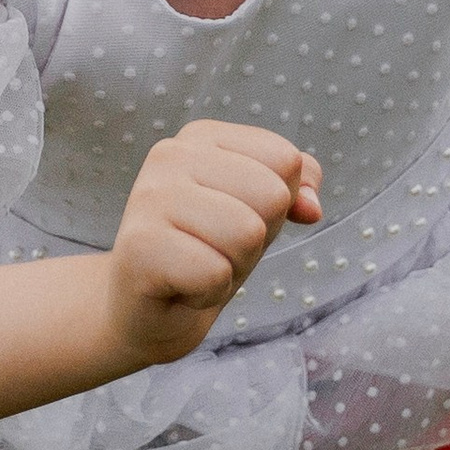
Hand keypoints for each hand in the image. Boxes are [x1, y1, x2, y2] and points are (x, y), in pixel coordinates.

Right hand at [104, 120, 321, 373]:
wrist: (146, 312)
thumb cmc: (205, 252)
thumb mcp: (260, 212)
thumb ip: (296, 186)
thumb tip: (311, 207)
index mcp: (201, 137)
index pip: (286, 160)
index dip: (276, 205)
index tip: (235, 220)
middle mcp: (170, 154)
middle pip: (272, 196)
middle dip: (257, 239)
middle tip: (215, 249)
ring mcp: (148, 196)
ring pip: (248, 233)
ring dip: (234, 266)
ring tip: (198, 266)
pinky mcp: (138, 245)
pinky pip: (215, 273)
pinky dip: (208, 293)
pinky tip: (181, 287)